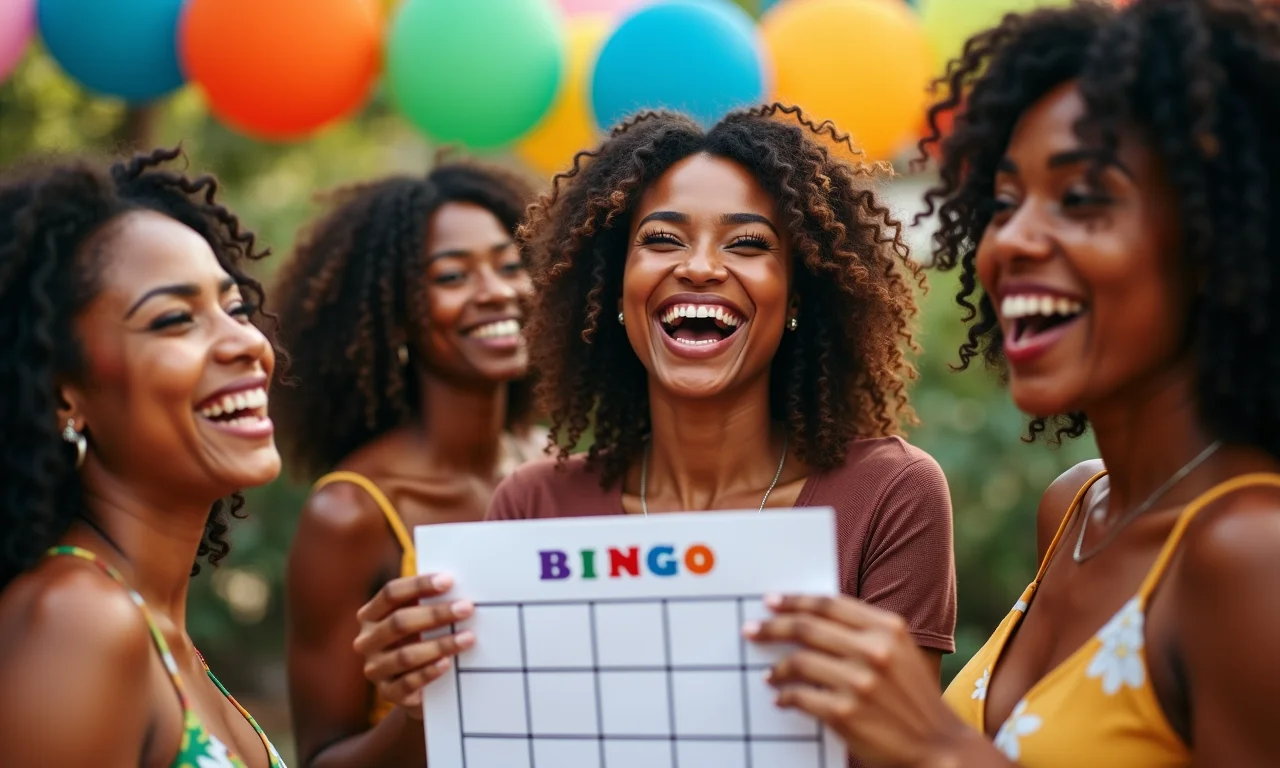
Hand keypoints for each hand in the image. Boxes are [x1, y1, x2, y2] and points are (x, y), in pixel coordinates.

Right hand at [352, 573, 475, 718]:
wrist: (416, 689)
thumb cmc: (420, 641)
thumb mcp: (419, 621)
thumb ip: (428, 603)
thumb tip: (457, 586)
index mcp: (370, 615)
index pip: (390, 594)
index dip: (419, 585)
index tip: (448, 580)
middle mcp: (366, 641)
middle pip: (399, 622)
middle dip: (435, 614)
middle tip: (466, 608)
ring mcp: (374, 669)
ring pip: (405, 655)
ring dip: (439, 645)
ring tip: (467, 638)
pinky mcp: (387, 693)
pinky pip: (408, 683)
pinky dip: (429, 672)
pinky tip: (447, 664)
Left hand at [744, 594, 973, 767]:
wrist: (938, 746)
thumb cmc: (913, 698)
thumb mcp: (899, 652)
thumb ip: (863, 631)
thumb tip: (808, 620)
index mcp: (887, 629)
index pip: (828, 604)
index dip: (794, 600)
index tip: (770, 602)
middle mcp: (874, 651)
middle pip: (807, 627)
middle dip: (773, 627)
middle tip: (752, 630)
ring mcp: (859, 682)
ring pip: (799, 661)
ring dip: (778, 668)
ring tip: (771, 674)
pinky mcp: (845, 713)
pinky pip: (800, 696)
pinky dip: (785, 696)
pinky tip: (782, 698)